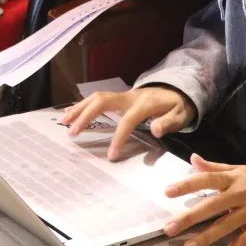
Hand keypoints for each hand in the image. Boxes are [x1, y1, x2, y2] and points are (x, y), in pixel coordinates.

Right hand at [61, 86, 195, 160]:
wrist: (178, 90)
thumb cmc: (178, 106)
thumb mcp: (181, 115)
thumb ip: (169, 122)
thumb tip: (157, 130)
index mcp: (144, 104)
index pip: (127, 120)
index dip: (119, 137)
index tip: (111, 156)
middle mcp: (129, 97)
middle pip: (103, 101)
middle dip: (86, 115)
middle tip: (72, 132)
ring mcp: (123, 95)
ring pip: (97, 97)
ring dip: (79, 108)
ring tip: (64, 122)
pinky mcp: (119, 97)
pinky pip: (97, 99)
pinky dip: (83, 105)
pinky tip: (70, 113)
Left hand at [164, 155, 245, 245]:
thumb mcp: (238, 169)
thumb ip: (214, 167)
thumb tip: (193, 159)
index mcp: (233, 179)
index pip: (207, 179)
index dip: (187, 185)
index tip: (168, 191)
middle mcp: (240, 195)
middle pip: (212, 206)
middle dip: (190, 217)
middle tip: (170, 227)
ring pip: (226, 226)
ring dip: (206, 237)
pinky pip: (245, 239)